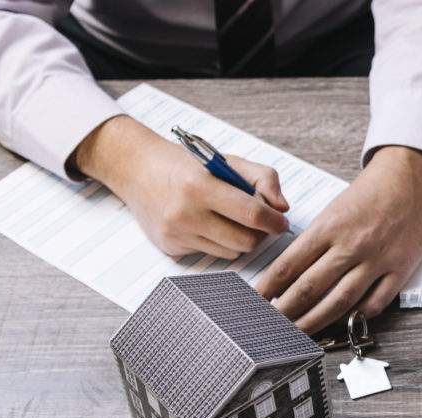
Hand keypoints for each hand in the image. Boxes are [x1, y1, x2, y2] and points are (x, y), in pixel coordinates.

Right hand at [71, 115, 289, 258]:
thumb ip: (264, 178)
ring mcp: (176, 234)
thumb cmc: (188, 165)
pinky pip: (211, 253)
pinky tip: (208, 223)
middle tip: (260, 221)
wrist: (139, 170)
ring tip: (232, 219)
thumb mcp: (227, 161)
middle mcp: (185, 213)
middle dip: (260, 233)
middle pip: (246, 241)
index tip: (282, 222)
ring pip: (231, 252)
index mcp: (200, 186)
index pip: (253, 215)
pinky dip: (218, 242)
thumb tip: (282, 208)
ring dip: (241, 238)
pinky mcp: (170, 247)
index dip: (275, 222)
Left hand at [256, 146, 421, 333]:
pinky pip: (374, 303)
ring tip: (299, 332)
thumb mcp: (333, 209)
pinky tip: (340, 320)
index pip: (289, 265)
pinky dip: (354, 316)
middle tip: (272, 325)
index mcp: (329, 226)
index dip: (268, 288)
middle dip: (286, 311)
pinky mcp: (400, 269)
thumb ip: (314, 242)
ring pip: (340, 301)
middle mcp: (352, 244)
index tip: (256, 302)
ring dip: (315, 321)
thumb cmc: (370, 193)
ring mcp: (378, 259)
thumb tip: (290, 274)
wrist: (409, 177)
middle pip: (310, 288)